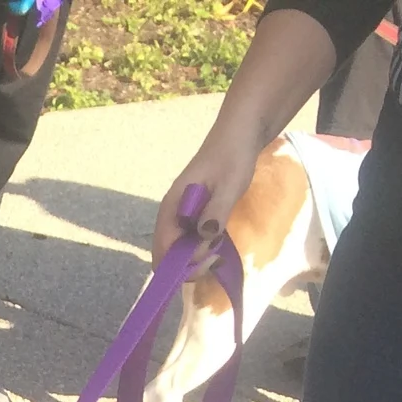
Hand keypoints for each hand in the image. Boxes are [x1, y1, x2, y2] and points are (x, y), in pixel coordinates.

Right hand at [153, 133, 259, 270]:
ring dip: (195, 259)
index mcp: (172, 207)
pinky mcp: (192, 217)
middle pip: (166, 254)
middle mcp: (170, 216)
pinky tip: (217, 244)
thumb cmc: (232, 157)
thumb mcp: (229, 185)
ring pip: (177, 251)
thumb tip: (204, 240)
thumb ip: (216, 212)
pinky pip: (188, 242)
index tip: (208, 261)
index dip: (181, 264)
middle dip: (188, 265)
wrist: (238, 136)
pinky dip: (200, 250)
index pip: (163, 248)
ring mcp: (180, 217)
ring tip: (220, 252)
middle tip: (217, 259)